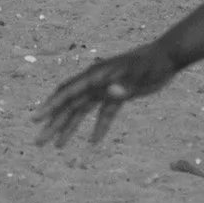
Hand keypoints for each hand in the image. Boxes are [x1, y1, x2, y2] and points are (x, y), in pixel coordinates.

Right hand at [40, 38, 182, 148]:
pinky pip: (103, 113)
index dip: (51, 106)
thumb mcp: (140, 74)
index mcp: (96, 76)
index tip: (36, 119)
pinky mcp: (118, 94)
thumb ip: (126, 84)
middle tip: (38, 141)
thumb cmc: (153, 64)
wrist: (167, 56)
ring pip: (81, 111)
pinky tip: (93, 142)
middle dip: (53, 123)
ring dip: (69, 128)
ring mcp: (106, 89)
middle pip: (69, 105)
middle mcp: (96, 82)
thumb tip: (112, 93)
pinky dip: (98, 127)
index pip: (68, 93)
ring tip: (56, 146)